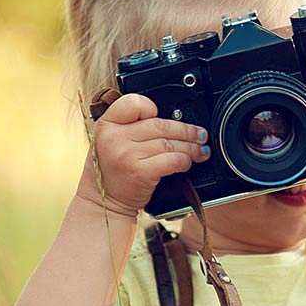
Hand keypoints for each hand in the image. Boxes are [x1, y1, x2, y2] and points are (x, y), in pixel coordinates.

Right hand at [74, 93, 209, 218]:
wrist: (105, 202)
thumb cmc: (114, 170)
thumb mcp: (112, 141)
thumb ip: (132, 126)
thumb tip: (172, 118)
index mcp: (107, 124)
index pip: (133, 103)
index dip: (152, 107)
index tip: (168, 116)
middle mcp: (114, 137)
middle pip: (160, 125)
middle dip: (186, 130)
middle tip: (200, 135)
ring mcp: (126, 154)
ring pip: (169, 143)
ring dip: (191, 147)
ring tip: (200, 150)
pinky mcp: (140, 172)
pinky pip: (172, 160)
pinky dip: (184, 161)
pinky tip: (188, 162)